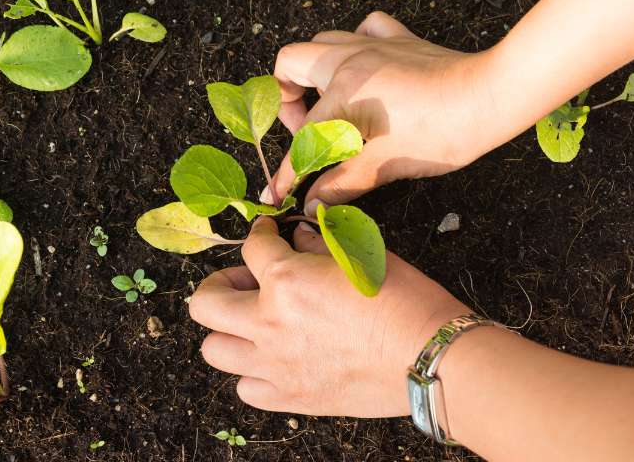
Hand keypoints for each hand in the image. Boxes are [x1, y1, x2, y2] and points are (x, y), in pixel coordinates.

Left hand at [188, 218, 469, 416]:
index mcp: (286, 280)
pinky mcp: (289, 397)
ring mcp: (274, 364)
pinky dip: (252, 374)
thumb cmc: (404, 300)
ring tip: (254, 324)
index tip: (269, 236)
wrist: (429, 357)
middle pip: (204, 303)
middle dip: (219, 283)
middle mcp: (268, 323)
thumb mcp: (360, 254)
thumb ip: (319, 243)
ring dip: (228, 331)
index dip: (260, 234)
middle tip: (245, 281)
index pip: (251, 247)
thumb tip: (299, 236)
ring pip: (213, 349)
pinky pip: (246, 388)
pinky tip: (274, 360)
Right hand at [264, 12, 505, 214]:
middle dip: (288, 99)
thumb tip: (314, 202)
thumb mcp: (386, 165)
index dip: (288, 170)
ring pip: (323, 42)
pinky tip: (363, 70)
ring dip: (315, 72)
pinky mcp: (399, 39)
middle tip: (308, 130)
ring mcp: (375, 43)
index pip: (304, 136)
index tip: (279, 190)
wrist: (492, 97)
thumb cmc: (444, 130)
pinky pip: (364, 28)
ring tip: (329, 104)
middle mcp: (351, 59)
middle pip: (290, 62)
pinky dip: (355, 46)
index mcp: (344, 90)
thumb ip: (342, 184)